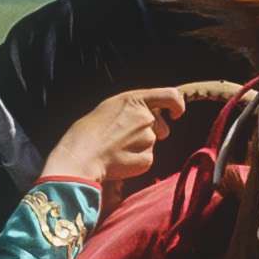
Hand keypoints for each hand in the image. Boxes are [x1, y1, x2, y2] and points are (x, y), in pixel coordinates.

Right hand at [44, 89, 185, 189]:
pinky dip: (136, 162)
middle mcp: (146, 117)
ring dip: (140, 147)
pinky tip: (119, 160)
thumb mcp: (110, 108)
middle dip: (152, 133)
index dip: (177, 105)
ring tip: (117, 149)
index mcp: (135, 100)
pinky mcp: (147, 159)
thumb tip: (149, 114)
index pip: (171, 96)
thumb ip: (133, 108)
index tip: (176, 114)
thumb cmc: (88, 131)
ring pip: (151, 144)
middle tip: (127, 139)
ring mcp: (148, 139)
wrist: (80, 157)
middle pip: (161, 126)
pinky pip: (147, 159)